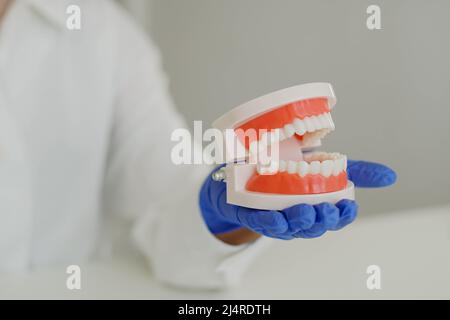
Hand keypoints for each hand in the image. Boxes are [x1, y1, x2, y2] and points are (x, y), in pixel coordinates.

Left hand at [199, 160, 395, 240]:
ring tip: (305, 212)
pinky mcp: (252, 212)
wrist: (248, 166)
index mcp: (316, 207)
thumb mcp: (324, 164)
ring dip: (298, 222)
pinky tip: (274, 217)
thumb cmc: (289, 168)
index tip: (349, 205)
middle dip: (322, 220)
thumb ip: (355, 171)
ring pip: (289, 227)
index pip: (335, 218)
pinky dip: (268, 222)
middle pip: (314, 226)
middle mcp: (298, 216)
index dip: (343, 215)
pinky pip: (260, 222)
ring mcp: (275, 217)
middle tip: (327, 210)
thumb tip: (390, 176)